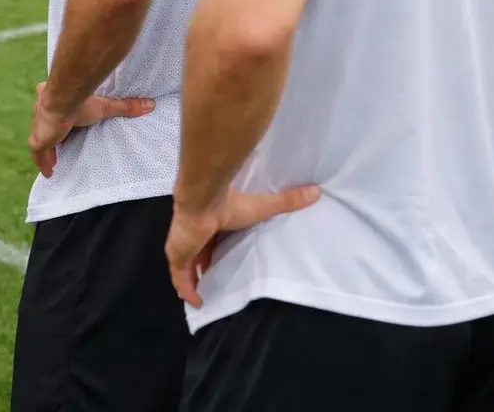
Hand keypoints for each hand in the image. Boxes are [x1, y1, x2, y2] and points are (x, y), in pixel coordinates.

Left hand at [28, 80, 153, 176]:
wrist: (61, 103)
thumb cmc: (81, 102)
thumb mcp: (105, 106)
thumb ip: (125, 106)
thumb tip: (151, 104)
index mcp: (55, 102)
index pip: (56, 113)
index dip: (60, 121)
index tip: (64, 128)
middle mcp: (42, 113)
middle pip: (45, 126)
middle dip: (51, 135)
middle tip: (58, 145)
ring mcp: (38, 127)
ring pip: (40, 139)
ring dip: (47, 149)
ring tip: (54, 162)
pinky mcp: (38, 141)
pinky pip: (38, 155)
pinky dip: (42, 163)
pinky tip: (48, 174)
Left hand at [165, 184, 320, 307]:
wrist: (203, 201)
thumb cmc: (229, 205)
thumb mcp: (262, 206)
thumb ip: (286, 201)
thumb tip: (316, 191)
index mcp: (210, 224)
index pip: (211, 241)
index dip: (215, 251)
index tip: (223, 263)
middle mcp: (194, 235)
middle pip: (198, 256)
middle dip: (204, 268)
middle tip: (216, 284)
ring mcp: (183, 247)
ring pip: (186, 269)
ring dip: (194, 282)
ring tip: (206, 297)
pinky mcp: (178, 257)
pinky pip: (181, 280)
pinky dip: (188, 291)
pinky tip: (198, 303)